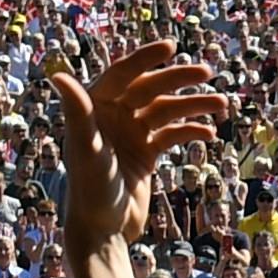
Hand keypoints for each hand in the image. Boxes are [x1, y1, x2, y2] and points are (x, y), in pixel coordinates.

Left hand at [55, 47, 228, 277]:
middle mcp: (112, 117)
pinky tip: (209, 134)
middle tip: (206, 72)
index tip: (170, 46)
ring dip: (193, 106)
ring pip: (166, 110)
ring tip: (221, 104)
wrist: (102, 231)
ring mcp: (130, 134)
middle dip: (178, 79)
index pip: (122, 74)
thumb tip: (56, 75)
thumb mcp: (86, 150)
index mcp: (94, 108)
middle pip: (149, 88)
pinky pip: (171, 134)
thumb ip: (76, 111)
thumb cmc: (89, 190)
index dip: (145, 59)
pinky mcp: (144, 154)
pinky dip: (190, 131)